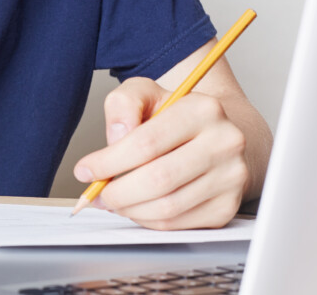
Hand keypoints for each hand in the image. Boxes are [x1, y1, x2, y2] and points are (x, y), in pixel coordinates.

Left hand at [73, 77, 248, 229]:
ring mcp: (230, 178)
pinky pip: (178, 223)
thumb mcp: (146, 93)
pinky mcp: (227, 206)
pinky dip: (148, 220)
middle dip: (117, 191)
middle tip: (97, 193)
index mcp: (203, 109)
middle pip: (158, 179)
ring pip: (167, 207)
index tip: (86, 170)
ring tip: (113, 200)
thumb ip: (123, 104)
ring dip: (130, 209)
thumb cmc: (176, 116)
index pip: (146, 143)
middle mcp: (225, 143)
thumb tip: (116, 138)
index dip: (108, 162)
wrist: (218, 137)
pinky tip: (136, 207)